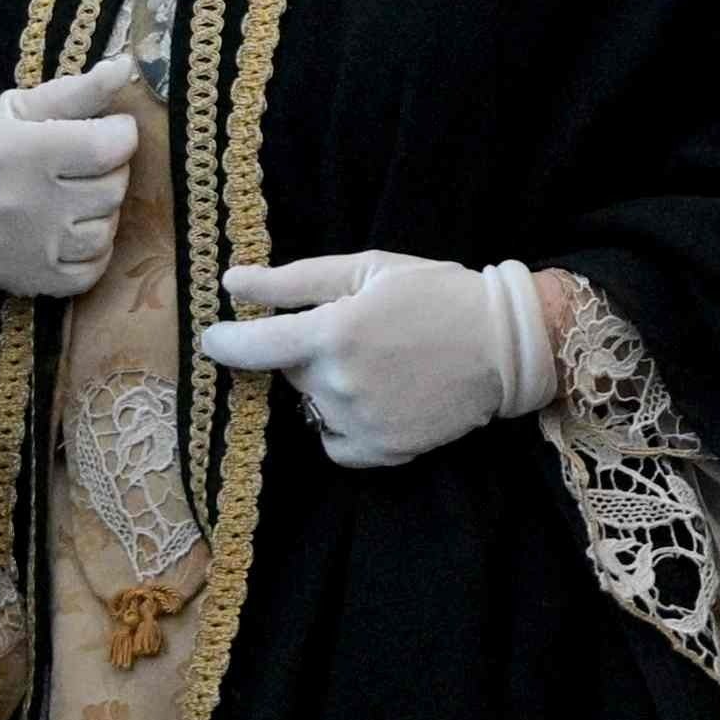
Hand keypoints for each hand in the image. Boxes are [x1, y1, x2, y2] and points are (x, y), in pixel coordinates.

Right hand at [0, 64, 141, 296]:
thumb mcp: (14, 109)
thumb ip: (75, 92)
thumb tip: (125, 68)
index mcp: (22, 152)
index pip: (108, 146)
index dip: (119, 134)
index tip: (107, 129)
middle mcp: (29, 203)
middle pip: (112, 187)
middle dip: (109, 169)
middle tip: (83, 162)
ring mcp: (32, 248)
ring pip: (107, 229)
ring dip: (101, 210)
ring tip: (73, 196)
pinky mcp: (34, 280)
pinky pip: (94, 268)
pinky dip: (92, 250)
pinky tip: (69, 230)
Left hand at [200, 249, 559, 465]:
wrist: (505, 344)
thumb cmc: (436, 293)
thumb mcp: (366, 268)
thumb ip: (293, 280)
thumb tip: (232, 283)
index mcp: (331, 332)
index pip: (251, 348)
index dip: (225, 342)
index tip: (214, 338)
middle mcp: (339, 384)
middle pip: (289, 372)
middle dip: (307, 352)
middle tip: (354, 332)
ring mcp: (361, 423)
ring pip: (313, 406)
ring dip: (328, 386)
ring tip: (374, 365)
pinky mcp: (383, 451)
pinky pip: (335, 442)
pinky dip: (344, 423)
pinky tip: (377, 399)